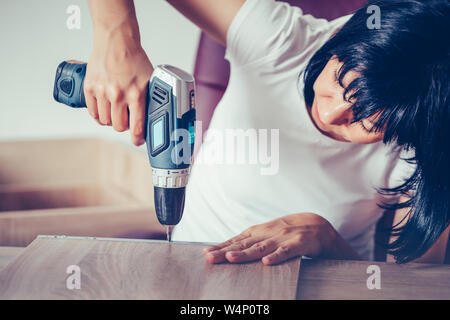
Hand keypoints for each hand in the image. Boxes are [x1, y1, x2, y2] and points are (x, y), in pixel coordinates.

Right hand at [84, 1, 153, 145]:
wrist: (116, 40)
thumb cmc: (134, 58)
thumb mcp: (150, 79)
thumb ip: (151, 97)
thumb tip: (156, 114)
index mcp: (136, 94)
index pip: (137, 127)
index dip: (138, 139)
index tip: (138, 141)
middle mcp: (118, 94)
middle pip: (118, 126)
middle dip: (124, 127)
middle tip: (127, 120)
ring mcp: (102, 91)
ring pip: (104, 121)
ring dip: (111, 120)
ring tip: (116, 113)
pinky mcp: (90, 87)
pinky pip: (92, 112)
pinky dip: (98, 115)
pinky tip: (104, 110)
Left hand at [202, 213, 338, 264]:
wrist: (317, 224)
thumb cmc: (288, 231)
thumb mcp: (268, 233)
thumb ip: (251, 241)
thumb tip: (229, 249)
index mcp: (259, 232)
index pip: (237, 240)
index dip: (222, 246)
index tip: (206, 253)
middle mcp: (268, 234)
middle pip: (244, 244)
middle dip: (226, 251)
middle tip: (210, 257)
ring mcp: (282, 238)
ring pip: (261, 248)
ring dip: (246, 253)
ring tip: (231, 258)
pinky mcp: (298, 244)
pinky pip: (286, 252)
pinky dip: (277, 256)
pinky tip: (267, 262)